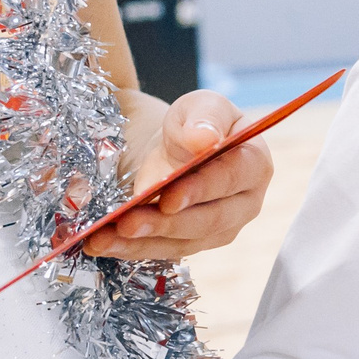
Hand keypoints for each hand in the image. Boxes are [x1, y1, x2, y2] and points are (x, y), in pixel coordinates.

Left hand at [93, 89, 274, 259]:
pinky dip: (131, 249)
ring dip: (142, 242)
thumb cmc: (193, 123)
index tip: (168, 198)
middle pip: (209, 220)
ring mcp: (222, 229)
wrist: (177, 147)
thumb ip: (204, 117)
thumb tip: (204, 139)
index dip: (200, 190)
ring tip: (104, 239)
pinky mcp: (195, 243)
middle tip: (127, 223)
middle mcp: (245, 203)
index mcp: (255, 163)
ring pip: (185, 242)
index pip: (231, 179)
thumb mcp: (199, 107)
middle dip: (166, 224)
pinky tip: (103, 244)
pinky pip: (165, 251)